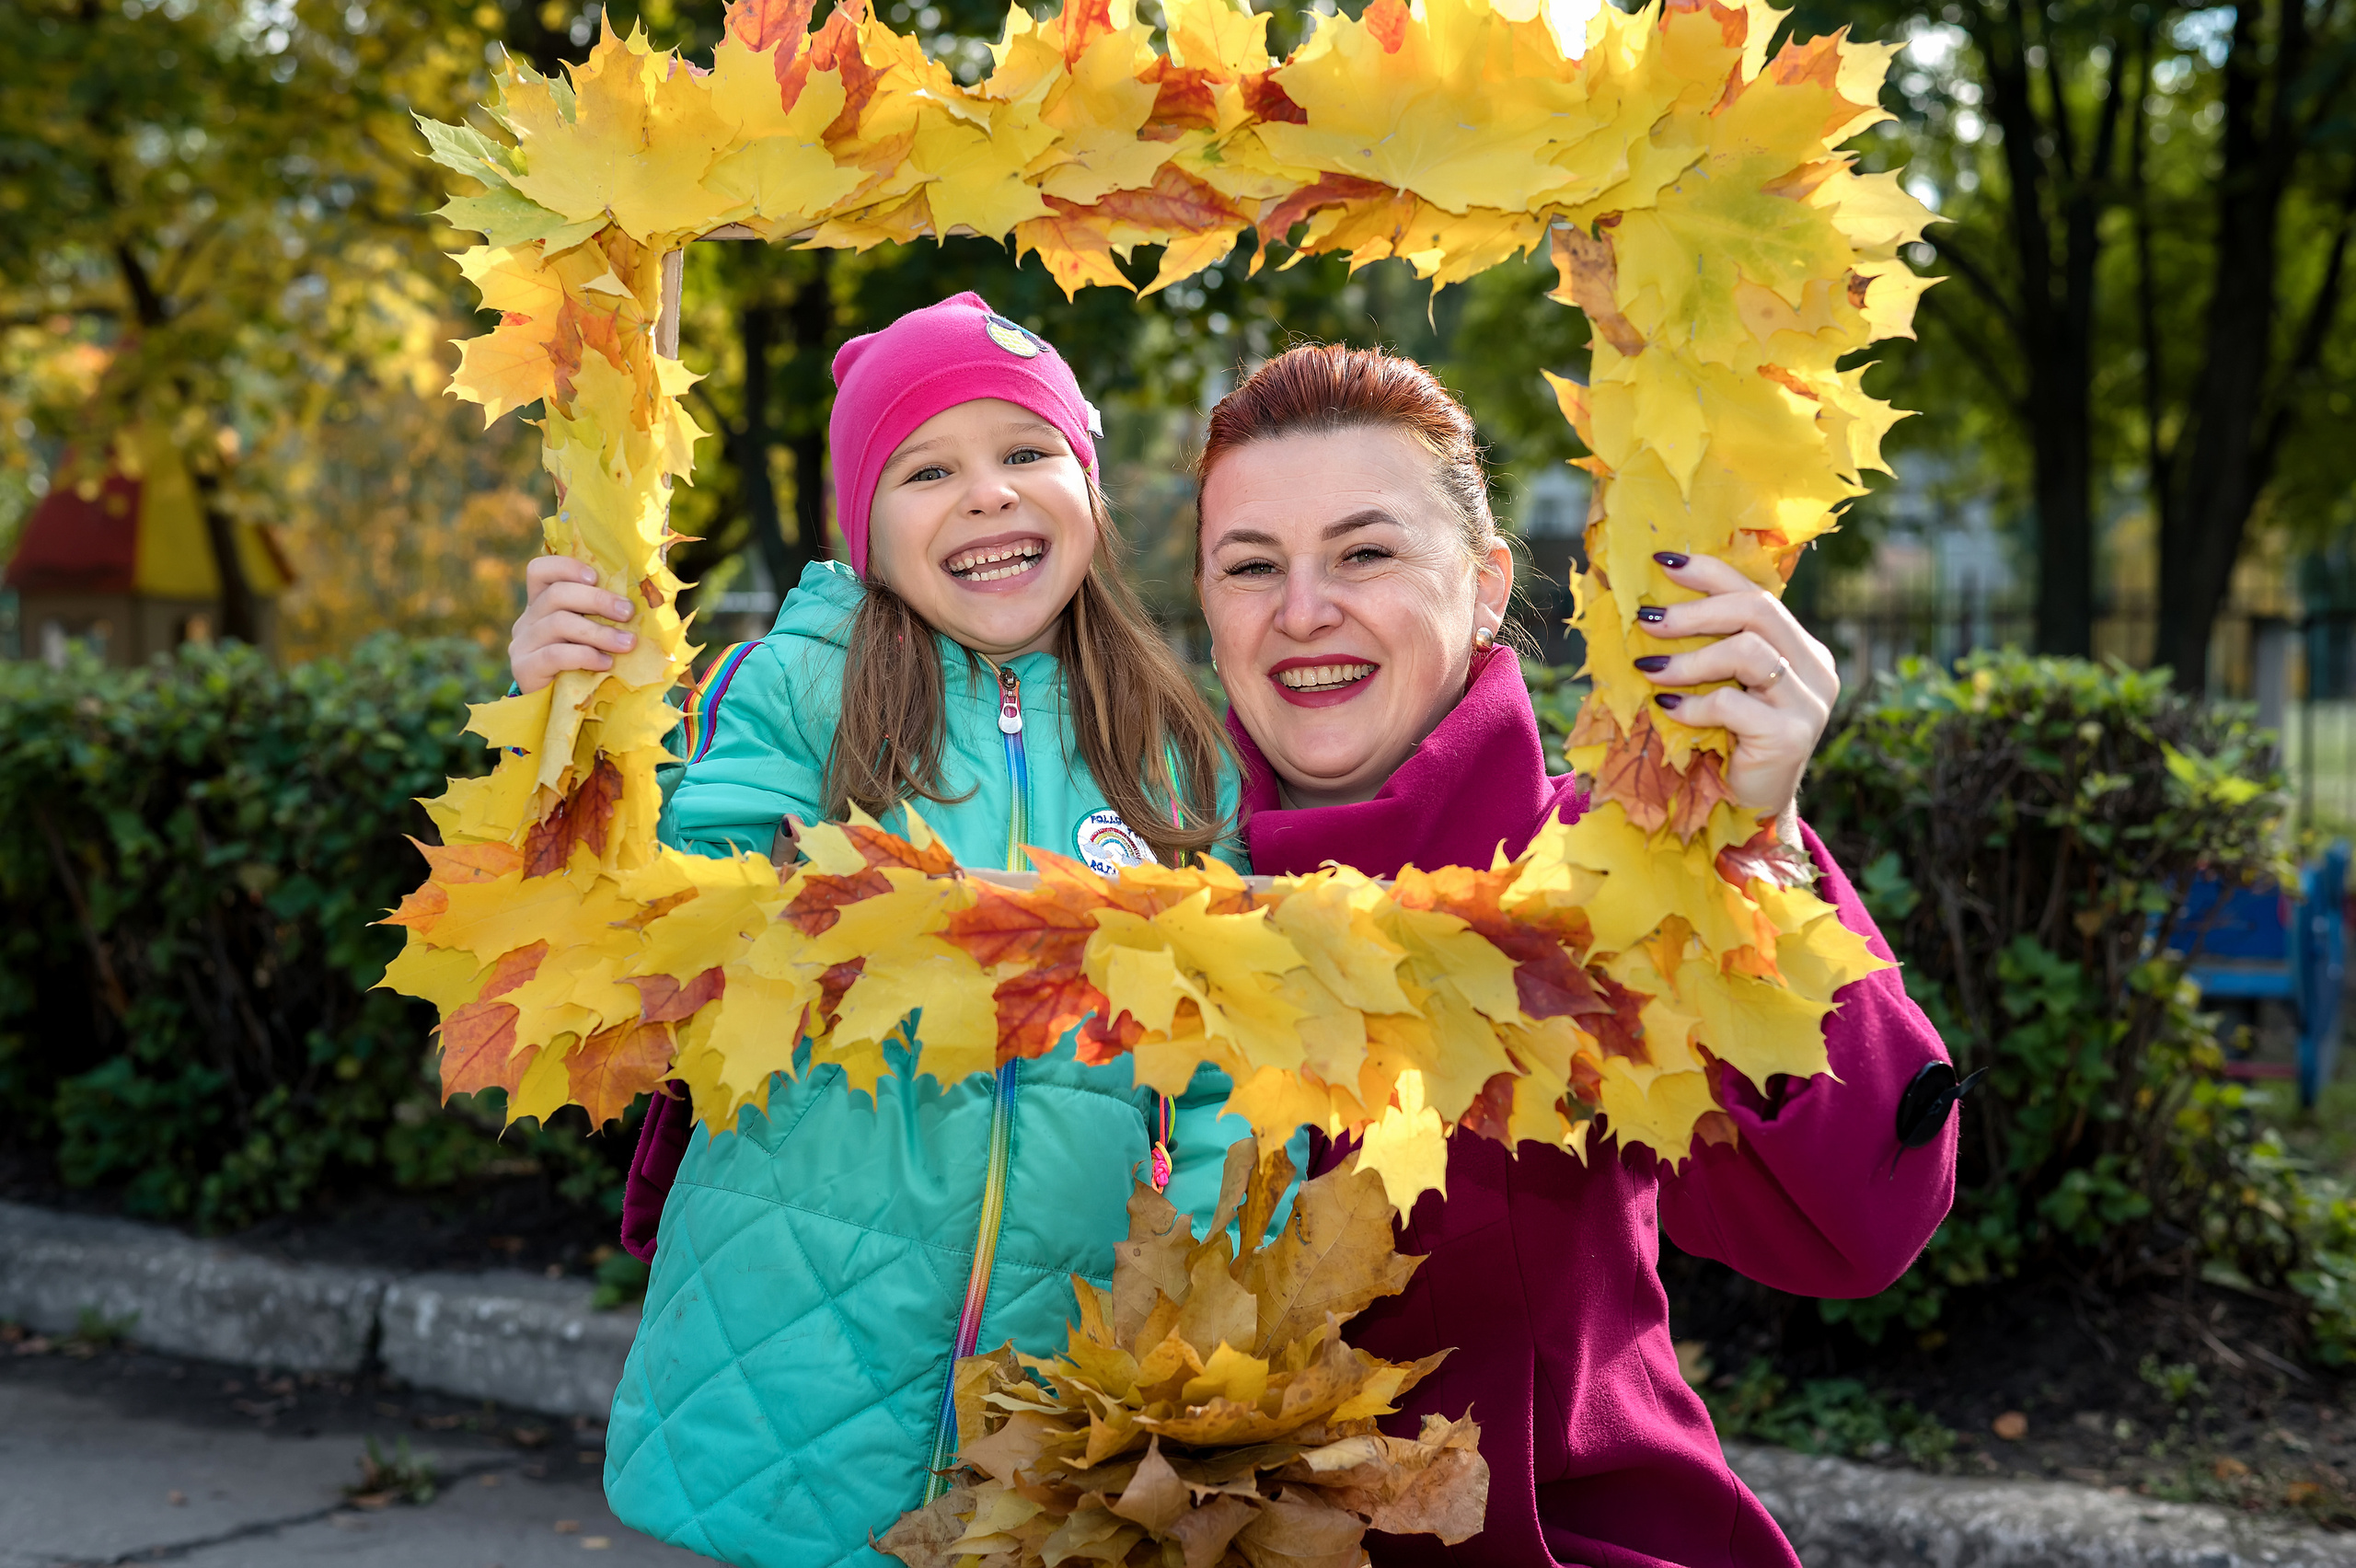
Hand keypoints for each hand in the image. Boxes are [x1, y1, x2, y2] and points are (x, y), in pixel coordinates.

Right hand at [511, 555, 635, 693]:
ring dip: (599, 632)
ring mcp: (522, 643)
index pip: (539, 571)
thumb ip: (601, 616)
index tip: (596, 576)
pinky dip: (584, 656)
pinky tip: (605, 663)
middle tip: (628, 612)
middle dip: (597, 600)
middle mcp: (527, 619)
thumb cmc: (582, 666)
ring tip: (627, 644)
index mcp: (541, 604)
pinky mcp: (524, 668)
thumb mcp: (590, 636)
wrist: (557, 710)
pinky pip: (555, 654)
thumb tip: (641, 599)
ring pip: (559, 623)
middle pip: (556, 595)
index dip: (566, 567)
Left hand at [1633, 552, 1837, 828]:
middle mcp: (1815, 667)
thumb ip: (1710, 648)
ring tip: (1648, 671)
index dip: (1710, 572)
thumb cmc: (1727, 743)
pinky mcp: (1792, 735)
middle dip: (1694, 611)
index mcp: (1801, 647)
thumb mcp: (1722, 686)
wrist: (1749, 810)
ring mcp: (1810, 701)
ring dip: (1688, 660)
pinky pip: (1733, 704)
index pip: (1757, 591)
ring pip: (1747, 651)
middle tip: (1647, 621)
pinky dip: (1694, 704)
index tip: (1663, 562)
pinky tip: (1670, 710)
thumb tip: (1651, 606)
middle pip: (1757, 610)